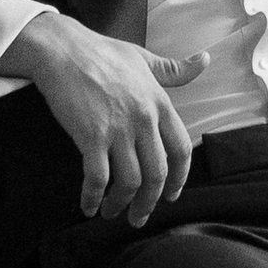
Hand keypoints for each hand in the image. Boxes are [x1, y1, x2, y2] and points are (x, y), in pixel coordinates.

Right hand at [0, 14, 213, 222]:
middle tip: (139, 217)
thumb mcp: (144, 58)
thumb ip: (174, 69)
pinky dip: (93, 197)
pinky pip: (97, 178)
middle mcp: (144, 119)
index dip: (179, 178)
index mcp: (159, 103)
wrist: (63, 50)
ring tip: (111, 213)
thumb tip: (203, 60)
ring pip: (130, 181)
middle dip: (149, 202)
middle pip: (157, 173)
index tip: (172, 195)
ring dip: (121, 204)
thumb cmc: (102, 53)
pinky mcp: (91, 137)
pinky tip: (87, 206)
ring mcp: (118, 129)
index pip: (181, 149)